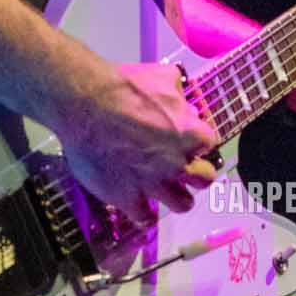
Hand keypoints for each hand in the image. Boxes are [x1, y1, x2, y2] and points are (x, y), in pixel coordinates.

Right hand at [57, 59, 219, 216]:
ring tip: (170, 194)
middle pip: (204, 179)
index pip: (209, 143)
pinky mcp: (128, 197)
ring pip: (182, 204)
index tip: (189, 142)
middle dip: (197, 174)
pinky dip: (145, 216)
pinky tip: (142, 212)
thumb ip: (175, 88)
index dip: (198, 143)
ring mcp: (154, 183)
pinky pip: (145, 218)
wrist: (86, 104)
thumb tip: (180, 89)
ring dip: (178, 198)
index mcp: (190, 133)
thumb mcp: (159, 76)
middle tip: (185, 170)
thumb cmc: (121, 87)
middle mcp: (178, 162)